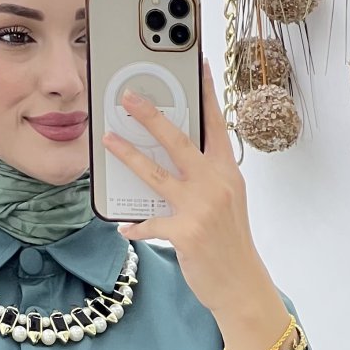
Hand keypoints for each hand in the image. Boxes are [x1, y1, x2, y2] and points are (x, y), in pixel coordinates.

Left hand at [102, 59, 270, 323]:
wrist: (241, 285)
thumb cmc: (231, 244)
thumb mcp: (227, 202)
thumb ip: (207, 178)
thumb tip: (175, 163)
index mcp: (228, 172)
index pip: (216, 125)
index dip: (206, 93)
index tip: (197, 64)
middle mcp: (216, 184)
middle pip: (179, 140)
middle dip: (151, 116)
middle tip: (128, 97)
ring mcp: (200, 208)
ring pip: (156, 174)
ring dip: (128, 155)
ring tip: (108, 140)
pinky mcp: (185, 233)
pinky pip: (149, 224)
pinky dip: (135, 225)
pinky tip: (123, 226)